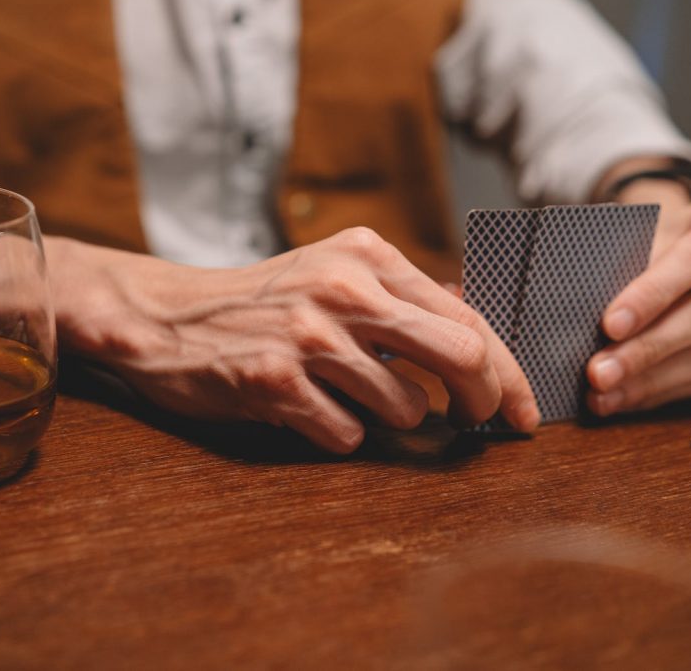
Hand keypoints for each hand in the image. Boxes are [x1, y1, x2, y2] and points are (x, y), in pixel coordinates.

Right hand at [47, 227, 539, 452]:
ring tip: (352, 399)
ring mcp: (309, 336)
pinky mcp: (276, 382)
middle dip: (482, 402)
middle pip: (459, 356)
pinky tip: (310, 409)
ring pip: (404, 407)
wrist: (168, 316)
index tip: (522, 409)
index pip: (467, 320)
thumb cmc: (262, 301)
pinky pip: (347, 434)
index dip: (508, 372)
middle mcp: (345, 290)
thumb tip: (477, 325)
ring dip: (391, 418)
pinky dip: (341, 433)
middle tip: (473, 425)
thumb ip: (401, 297)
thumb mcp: (333, 273)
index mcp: (367, 256)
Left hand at [587, 187, 690, 414]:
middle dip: (648, 349)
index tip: (610, 324)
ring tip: (604, 393)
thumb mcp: (668, 226)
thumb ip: (638, 256)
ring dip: (652, 381)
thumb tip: (588, 304)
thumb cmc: (687, 234)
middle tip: (598, 372)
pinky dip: (666, 390)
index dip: (654, 293)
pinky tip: (627, 397)